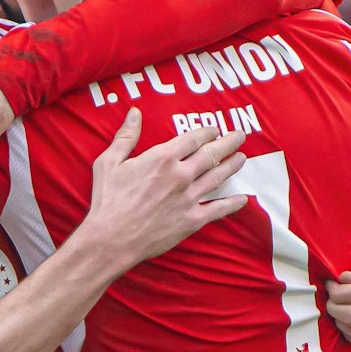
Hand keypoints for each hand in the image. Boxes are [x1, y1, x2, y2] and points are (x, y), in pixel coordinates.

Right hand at [78, 109, 246, 268]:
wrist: (111, 238)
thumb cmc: (107, 200)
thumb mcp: (109, 162)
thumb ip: (126, 136)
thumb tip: (134, 113)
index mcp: (162, 158)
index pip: (194, 138)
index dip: (208, 132)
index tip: (215, 129)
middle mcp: (180, 175)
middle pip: (212, 154)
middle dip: (229, 143)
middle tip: (240, 136)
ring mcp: (189, 198)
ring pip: (218, 177)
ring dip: (233, 166)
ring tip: (242, 158)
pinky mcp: (192, 220)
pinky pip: (218, 209)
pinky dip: (232, 203)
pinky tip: (243, 199)